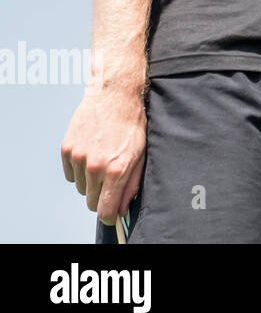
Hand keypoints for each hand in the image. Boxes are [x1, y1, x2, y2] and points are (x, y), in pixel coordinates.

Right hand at [61, 86, 146, 222]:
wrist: (114, 95)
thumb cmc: (132, 124)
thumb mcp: (140, 154)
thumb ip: (131, 184)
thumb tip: (122, 208)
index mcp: (117, 169)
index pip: (105, 210)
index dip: (109, 216)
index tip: (112, 215)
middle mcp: (95, 166)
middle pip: (92, 202)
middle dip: (101, 197)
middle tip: (110, 182)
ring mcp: (78, 158)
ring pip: (81, 188)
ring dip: (90, 182)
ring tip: (102, 161)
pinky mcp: (67, 149)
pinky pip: (71, 174)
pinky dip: (79, 169)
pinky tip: (91, 153)